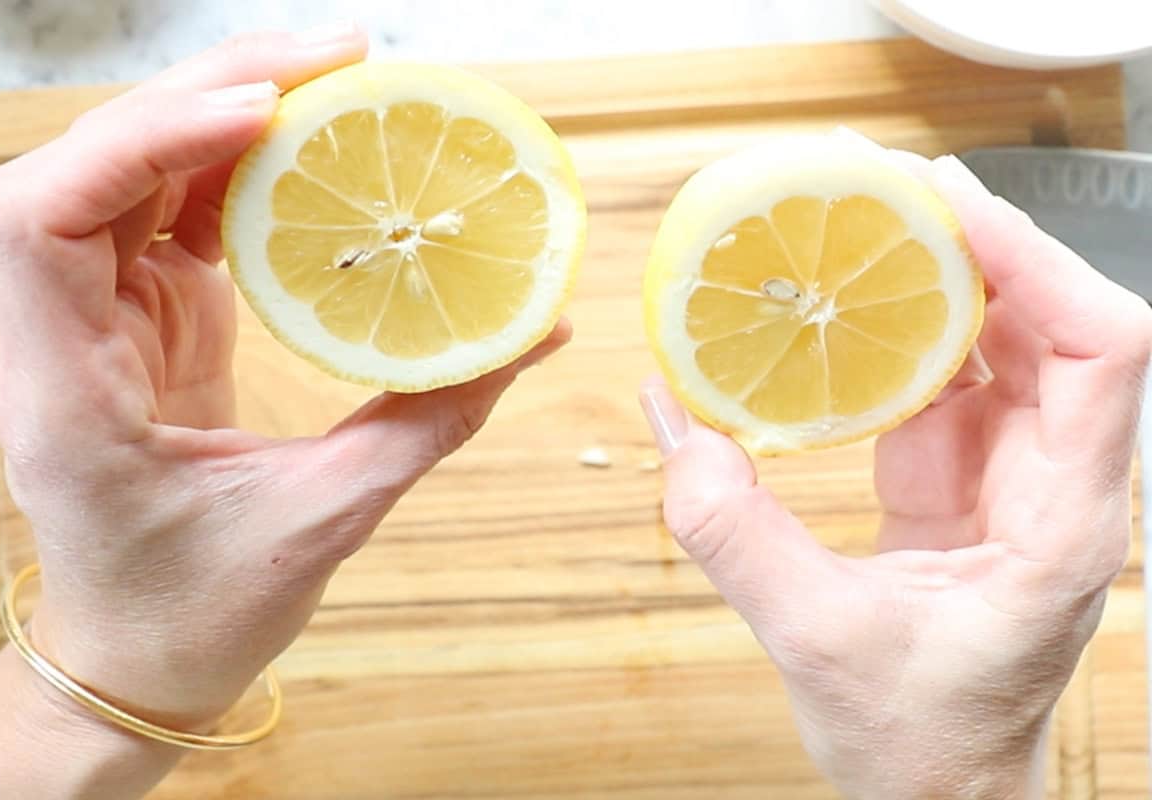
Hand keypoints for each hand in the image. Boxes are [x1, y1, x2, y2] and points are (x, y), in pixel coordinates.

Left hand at [0, 24, 568, 732]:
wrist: (135, 658)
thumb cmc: (197, 610)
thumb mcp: (324, 521)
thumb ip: (431, 422)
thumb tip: (534, 336)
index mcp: (69, 392)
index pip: (49, 218)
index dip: (145, 140)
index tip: (261, 113)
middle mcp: (62, 335)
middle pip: (98, 162)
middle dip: (209, 90)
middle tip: (337, 54)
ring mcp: (101, 316)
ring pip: (137, 170)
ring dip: (226, 112)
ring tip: (332, 80)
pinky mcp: (145, 314)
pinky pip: (179, 209)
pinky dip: (239, 166)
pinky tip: (308, 149)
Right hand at [640, 155, 1150, 798]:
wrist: (941, 793)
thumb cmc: (922, 745)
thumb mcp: (815, 641)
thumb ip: (734, 535)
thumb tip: (673, 428)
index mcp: (1062, 523)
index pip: (1101, 350)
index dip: (1035, 260)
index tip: (948, 204)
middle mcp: (1056, 483)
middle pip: (1054, 321)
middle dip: (978, 240)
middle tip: (884, 186)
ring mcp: (1011, 476)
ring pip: (1004, 340)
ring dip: (943, 275)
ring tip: (865, 222)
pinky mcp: (963, 479)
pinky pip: (948, 378)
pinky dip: (904, 330)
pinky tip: (848, 307)